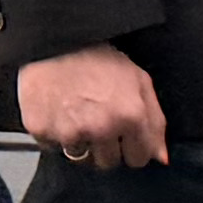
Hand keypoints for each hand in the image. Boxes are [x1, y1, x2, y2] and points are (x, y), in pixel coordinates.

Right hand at [18, 40, 168, 171]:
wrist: (55, 39)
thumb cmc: (97, 57)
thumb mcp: (138, 81)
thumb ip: (154, 122)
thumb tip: (160, 158)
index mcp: (130, 116)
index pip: (138, 159)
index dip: (132, 146)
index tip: (123, 134)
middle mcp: (101, 128)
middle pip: (108, 163)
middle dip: (106, 146)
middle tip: (97, 120)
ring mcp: (70, 132)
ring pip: (80, 158)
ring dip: (81, 142)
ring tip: (76, 114)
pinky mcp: (42, 131)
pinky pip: (51, 147)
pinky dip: (54, 134)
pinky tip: (57, 111)